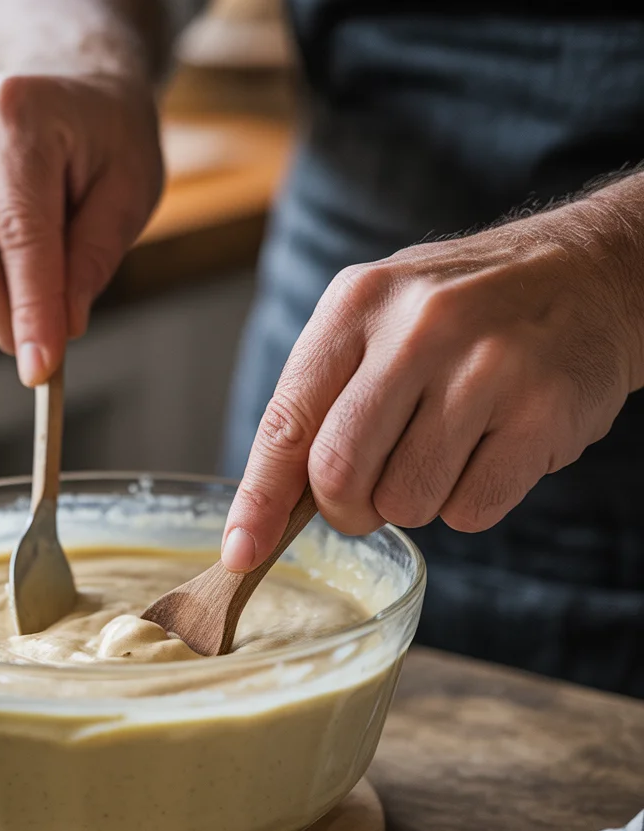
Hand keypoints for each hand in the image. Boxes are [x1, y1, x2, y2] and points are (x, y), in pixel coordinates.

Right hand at [0, 72, 162, 385]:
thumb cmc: (106, 137)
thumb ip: (95, 257)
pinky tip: (1, 290)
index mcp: (19, 113)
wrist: (68, 84)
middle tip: (39, 358)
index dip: (31, 311)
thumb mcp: (130, 191)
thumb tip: (63, 327)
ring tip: (29, 316)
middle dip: (4, 319)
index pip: (20, 236)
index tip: (41, 368)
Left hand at [221, 188, 643, 570]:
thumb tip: (265, 511)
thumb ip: (321, 400)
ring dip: (414, 501)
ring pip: (406, 504)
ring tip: (446, 445)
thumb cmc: (462, 314)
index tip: (241, 554)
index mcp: (357, 305)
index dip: (259, 501)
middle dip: (347, 508)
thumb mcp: (377, 322)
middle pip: (338, 475)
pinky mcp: (542, 413)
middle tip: (371, 492)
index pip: (286, 424)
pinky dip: (470, 502)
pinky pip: (471, 512)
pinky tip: (490, 448)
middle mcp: (417, 330)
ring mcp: (485, 369)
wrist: (590, 275)